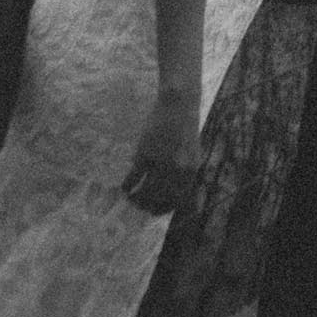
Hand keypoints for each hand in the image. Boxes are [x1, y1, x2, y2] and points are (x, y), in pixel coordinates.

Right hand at [122, 98, 198, 215]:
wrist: (179, 105)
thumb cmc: (185, 129)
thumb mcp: (192, 153)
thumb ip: (186, 173)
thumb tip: (179, 194)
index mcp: (191, 171)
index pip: (180, 201)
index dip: (167, 209)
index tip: (157, 211)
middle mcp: (178, 170)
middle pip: (162, 199)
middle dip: (150, 207)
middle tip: (142, 208)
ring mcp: (161, 163)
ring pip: (147, 191)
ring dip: (138, 199)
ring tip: (132, 200)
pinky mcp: (146, 154)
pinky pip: (135, 177)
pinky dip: (128, 185)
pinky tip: (125, 189)